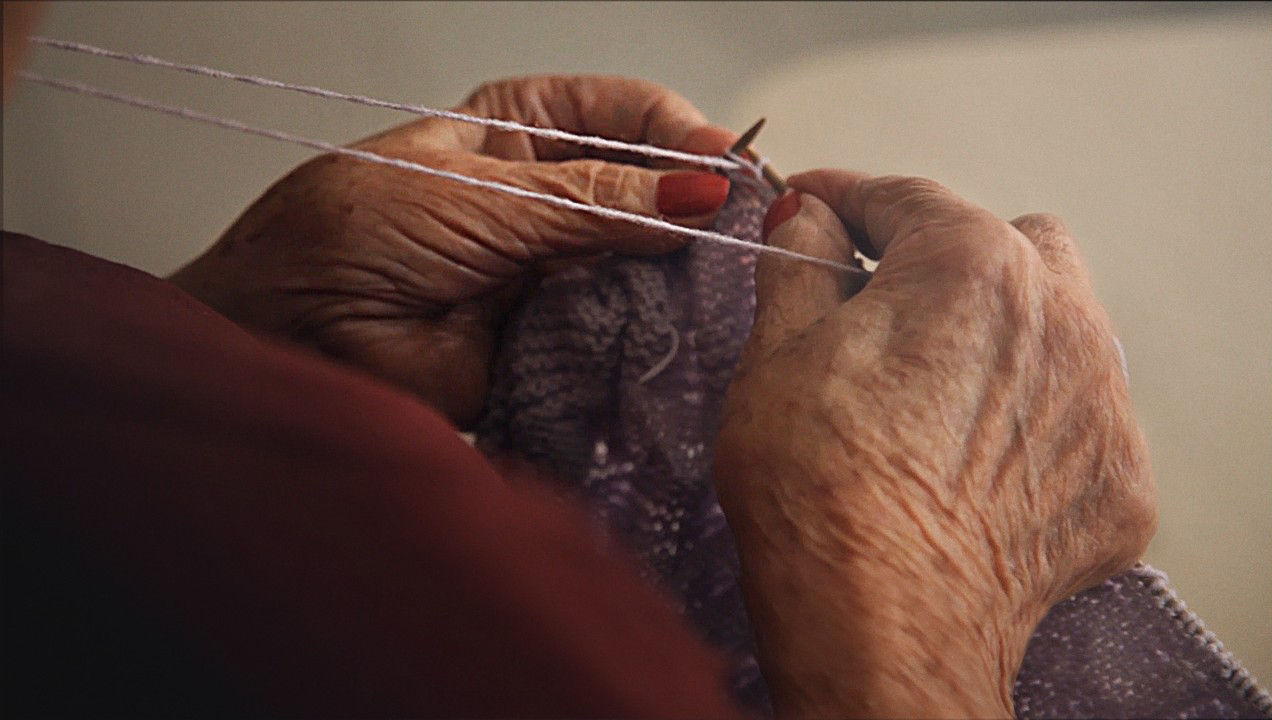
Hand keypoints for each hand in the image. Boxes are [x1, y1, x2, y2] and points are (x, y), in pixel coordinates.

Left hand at [170, 76, 735, 425]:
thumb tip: (695, 197)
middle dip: (692, 202)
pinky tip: (689, 323)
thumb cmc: (351, 236)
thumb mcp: (482, 196)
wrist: (293, 336)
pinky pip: (623, 327)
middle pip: (647, 187)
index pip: (624, 113)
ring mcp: (556, 267)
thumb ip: (593, 203)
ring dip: (683, 268)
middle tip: (739, 223)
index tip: (723, 162)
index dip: (678, 132)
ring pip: (644, 260)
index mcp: (521, 129)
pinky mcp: (556, 338)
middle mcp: (547, 195)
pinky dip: (656, 327)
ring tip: (727, 274)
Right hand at [713, 172, 1156, 717]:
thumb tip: (808, 219)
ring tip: (927, 397)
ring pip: (1053, 327)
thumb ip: (800, 261)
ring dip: (994, 337)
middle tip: (876, 308)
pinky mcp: (1116, 475)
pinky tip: (968, 464)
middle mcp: (1062, 313)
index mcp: (972, 262)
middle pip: (1003, 247)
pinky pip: (1072, 414)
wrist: (883, 621)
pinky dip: (1024, 422)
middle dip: (941, 261)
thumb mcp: (778, 349)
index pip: (903, 198)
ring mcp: (1102, 397)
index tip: (813, 207)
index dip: (842, 197)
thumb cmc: (821, 484)